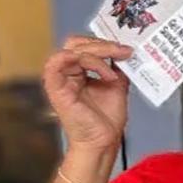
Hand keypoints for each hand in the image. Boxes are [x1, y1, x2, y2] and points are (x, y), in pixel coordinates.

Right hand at [43, 35, 133, 153]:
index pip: (84, 46)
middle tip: (123, 50)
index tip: (126, 49)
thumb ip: (117, 66)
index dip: (104, 43)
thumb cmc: (107, 118)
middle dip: (102, 44)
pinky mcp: (55, 87)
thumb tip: (123, 50)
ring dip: (98, 52)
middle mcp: (67, 73)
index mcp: (78, 72)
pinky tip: (105, 74)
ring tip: (117, 62)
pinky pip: (59, 61)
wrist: (104, 140)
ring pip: (72, 49)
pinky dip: (86, 61)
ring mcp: (60, 79)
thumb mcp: (117, 84)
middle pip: (76, 43)